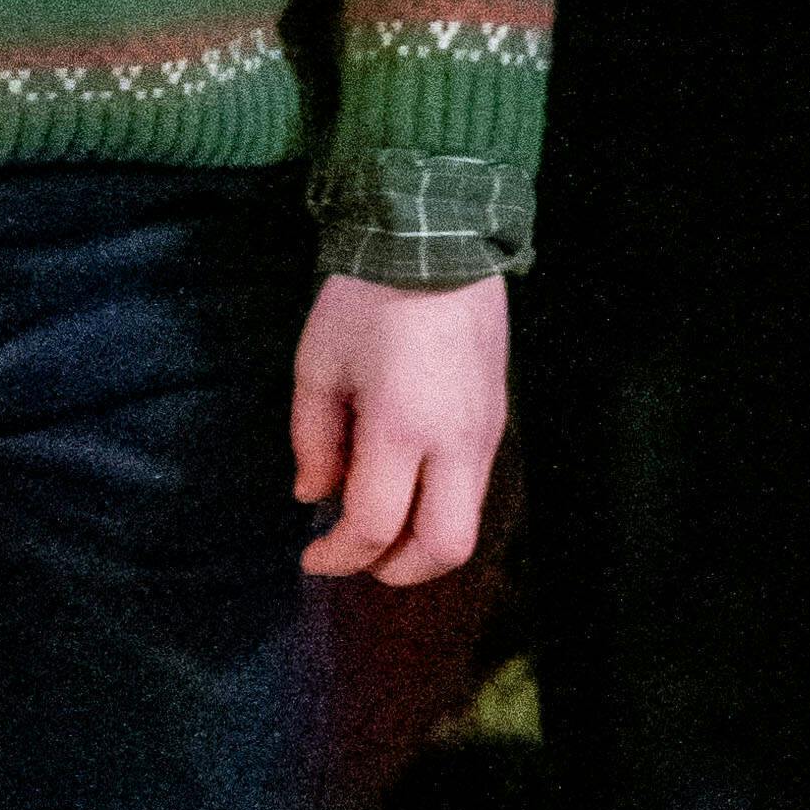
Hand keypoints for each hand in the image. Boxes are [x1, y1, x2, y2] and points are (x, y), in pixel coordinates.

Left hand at [292, 267, 507, 590]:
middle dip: (398, 569)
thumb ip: (314, 441)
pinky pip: (473, 486)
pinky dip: (440, 505)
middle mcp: (455, 442)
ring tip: (381, 523)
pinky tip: (407, 482)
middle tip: (359, 555)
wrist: (437, 240)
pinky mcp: (498, 418)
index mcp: (402, 428)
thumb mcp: (318, 366)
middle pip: (445, 547)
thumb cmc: (366, 300)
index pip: (376, 526)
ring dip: (423, 540)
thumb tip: (314, 496)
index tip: (311, 557)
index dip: (339, 555)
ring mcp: (486, 432)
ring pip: (469, 522)